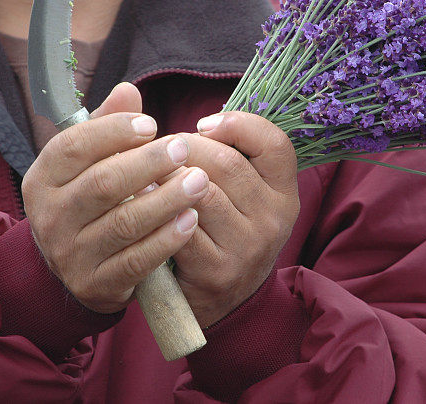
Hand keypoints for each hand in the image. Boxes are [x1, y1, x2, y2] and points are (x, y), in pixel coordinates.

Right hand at [21, 83, 210, 313]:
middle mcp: (50, 217)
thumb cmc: (90, 202)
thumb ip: (107, 126)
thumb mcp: (88, 164)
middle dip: (147, 164)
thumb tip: (128, 90)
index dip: (113, 132)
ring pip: (123, 223)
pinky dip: (166, 240)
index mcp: (44, 179)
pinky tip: (191, 220)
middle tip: (184, 148)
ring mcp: (71, 254)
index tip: (152, 124)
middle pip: (103, 184)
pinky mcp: (96, 285)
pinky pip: (136, 261)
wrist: (75, 270)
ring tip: (199, 181)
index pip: (74, 147)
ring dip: (166, 200)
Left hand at [168, 111, 299, 327]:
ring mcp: (248, 247)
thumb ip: (233, 153)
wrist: (225, 304)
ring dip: (167, 176)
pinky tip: (141, 200)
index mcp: (284, 194)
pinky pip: (180, 226)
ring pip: (202, 191)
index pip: (275, 144)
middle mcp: (274, 220)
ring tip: (149, 172)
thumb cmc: (225, 233)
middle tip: (161, 149)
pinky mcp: (217, 271)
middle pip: (228, 162)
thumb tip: (202, 121)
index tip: (204, 124)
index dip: (238, 124)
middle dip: (185, 147)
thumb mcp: (244, 196)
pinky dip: (156, 208)